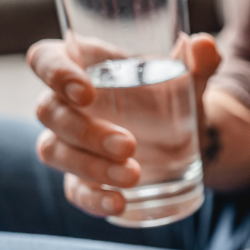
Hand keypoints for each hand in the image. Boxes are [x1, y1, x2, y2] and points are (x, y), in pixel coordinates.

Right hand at [27, 33, 220, 216]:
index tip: (85, 92)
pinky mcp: (82, 177)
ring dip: (90, 167)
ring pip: (54, 152)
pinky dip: (93, 199)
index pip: (45, 59)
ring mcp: (69, 142)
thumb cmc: (173, 95)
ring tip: (134, 176)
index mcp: (84, 65)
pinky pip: (74, 190)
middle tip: (129, 145)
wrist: (188, 136)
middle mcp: (66, 103)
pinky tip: (120, 204)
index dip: (55, 73)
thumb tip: (205, 45)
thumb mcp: (188, 78)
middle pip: (50, 113)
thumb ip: (198, 61)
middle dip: (86, 132)